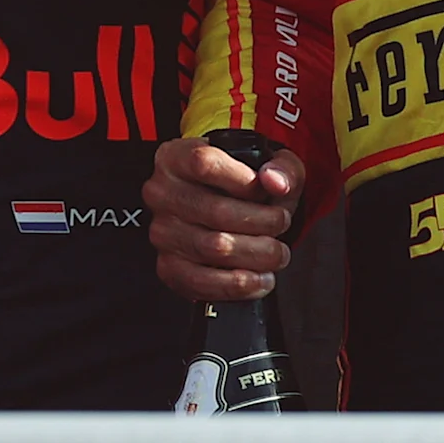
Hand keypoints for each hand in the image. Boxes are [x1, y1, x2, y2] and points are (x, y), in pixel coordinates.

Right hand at [144, 136, 304, 302]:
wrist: (226, 209)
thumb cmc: (244, 184)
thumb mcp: (270, 164)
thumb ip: (282, 167)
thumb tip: (275, 182)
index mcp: (176, 158)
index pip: (204, 164)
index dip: (244, 181)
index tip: (267, 191)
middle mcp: (161, 194)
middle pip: (215, 211)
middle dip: (263, 223)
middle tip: (281, 224)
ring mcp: (162, 232)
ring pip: (215, 248)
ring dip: (258, 255)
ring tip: (276, 252)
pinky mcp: (168, 266)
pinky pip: (202, 282)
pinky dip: (239, 285)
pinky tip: (259, 278)